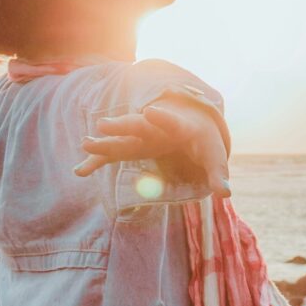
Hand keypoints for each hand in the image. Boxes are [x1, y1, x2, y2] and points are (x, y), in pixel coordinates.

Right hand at [74, 101, 230, 197]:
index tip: (150, 112)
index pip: (171, 121)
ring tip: (84, 143)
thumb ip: (218, 174)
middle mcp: (156, 128)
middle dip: (121, 125)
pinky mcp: (133, 147)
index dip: (162, 118)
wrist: (191, 122)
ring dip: (104, 142)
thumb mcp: (214, 155)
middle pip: (137, 125)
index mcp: (179, 127)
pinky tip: (80, 171)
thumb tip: (225, 194)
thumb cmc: (204, 140)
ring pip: (121, 138)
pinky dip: (98, 160)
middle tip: (102, 124)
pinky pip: (113, 154)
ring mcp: (142, 136)